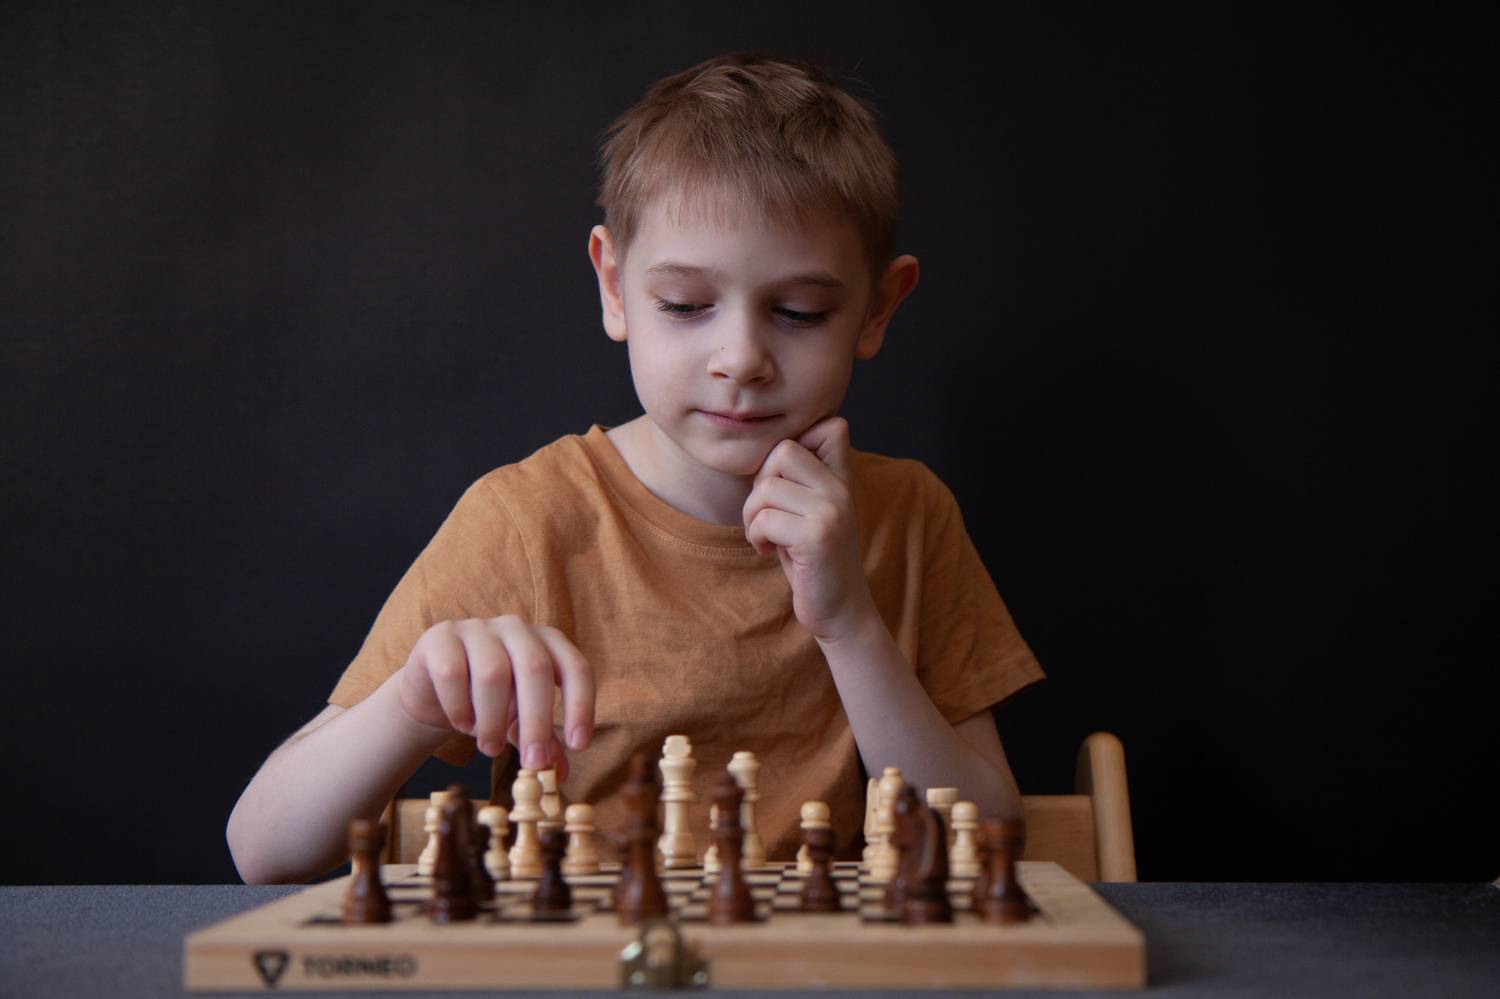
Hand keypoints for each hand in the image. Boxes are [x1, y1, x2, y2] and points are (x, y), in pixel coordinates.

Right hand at [396, 615, 594, 779]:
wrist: (434, 691)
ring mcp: (477, 628)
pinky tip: (462, 724)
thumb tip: (561, 774)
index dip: (581, 706)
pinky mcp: (440, 637)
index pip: (575, 668)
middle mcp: (516, 628)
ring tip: (490, 749)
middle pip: (536, 669)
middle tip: (534, 763)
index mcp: (547, 642)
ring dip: (493, 722)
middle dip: (537, 721)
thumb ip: (543, 742)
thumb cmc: (488, 704)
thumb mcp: (520, 722)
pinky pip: (452, 674)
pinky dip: (459, 708)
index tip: (578, 745)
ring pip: (493, 673)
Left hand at [742, 416, 876, 642]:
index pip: (828, 425)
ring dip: (752, 515)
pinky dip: (756, 536)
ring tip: (766, 535)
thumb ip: (798, 475)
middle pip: (781, 451)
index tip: (787, 484)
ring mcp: (833, 509)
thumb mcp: (810, 508)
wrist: (840, 609)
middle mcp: (843, 487)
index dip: (793, 446)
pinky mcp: (818, 535)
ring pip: (766, 487)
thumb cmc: (812, 557)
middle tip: (766, 515)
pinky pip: (765, 518)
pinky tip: (767, 551)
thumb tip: (759, 442)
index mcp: (844, 476)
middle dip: (760, 484)